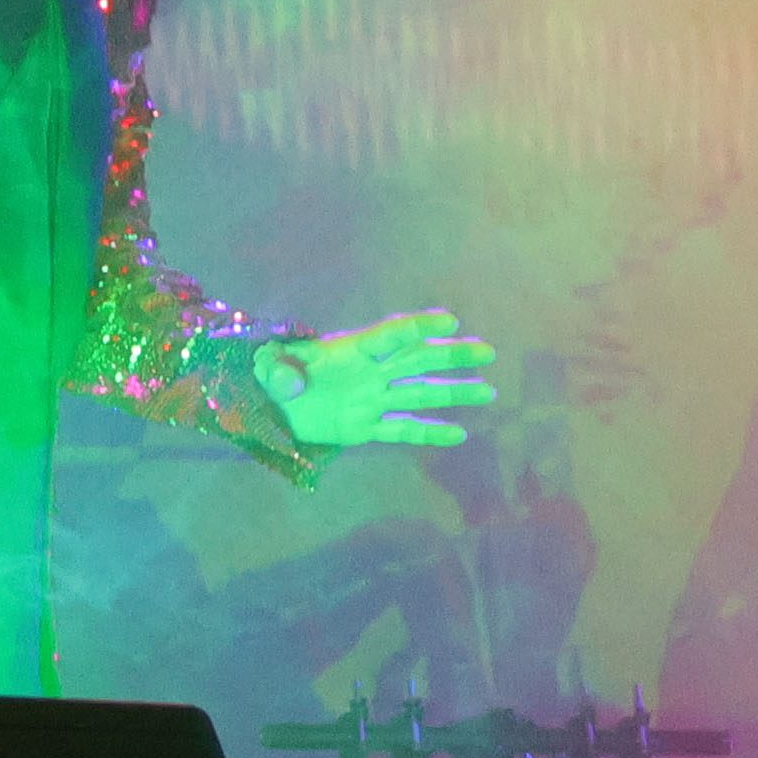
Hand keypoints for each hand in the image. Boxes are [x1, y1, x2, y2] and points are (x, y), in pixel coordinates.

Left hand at [252, 310, 499, 450]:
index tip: (450, 321)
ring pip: (419, 394)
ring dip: (454, 393)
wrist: (271, 407)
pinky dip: (429, 433)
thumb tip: (289, 379)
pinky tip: (459, 436)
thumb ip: (280, 369)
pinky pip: (403, 429)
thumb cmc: (273, 375)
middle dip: (451, 356)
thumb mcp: (269, 366)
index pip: (390, 335)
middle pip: (416, 361)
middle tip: (487, 351)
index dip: (418, 328)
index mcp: (350, 349)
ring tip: (488, 392)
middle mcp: (370, 372)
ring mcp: (372, 399)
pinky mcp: (366, 427)